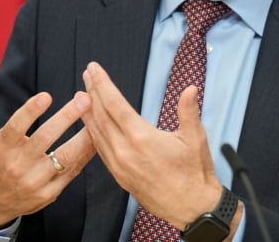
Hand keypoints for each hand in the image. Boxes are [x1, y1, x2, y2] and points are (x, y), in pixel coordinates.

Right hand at [0, 81, 95, 228]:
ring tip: (98, 117)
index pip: (16, 127)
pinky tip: (96, 138)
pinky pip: (71, 173)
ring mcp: (35, 181)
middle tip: (85, 98)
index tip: (46, 95)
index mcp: (1, 147)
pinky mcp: (49, 193)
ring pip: (65, 157)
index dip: (31, 111)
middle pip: (46, 139)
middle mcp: (17, 165)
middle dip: (67, 117)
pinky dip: (85, 156)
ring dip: (83, 137)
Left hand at [80, 61, 222, 229]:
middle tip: (86, 74)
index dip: (103, 84)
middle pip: (101, 115)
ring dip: (88, 111)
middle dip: (92, 92)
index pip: (115, 104)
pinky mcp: (119, 176)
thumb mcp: (195, 138)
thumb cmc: (194, 173)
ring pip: (96, 133)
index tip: (94, 69)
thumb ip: (189, 110)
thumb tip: (191, 89)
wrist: (191, 208)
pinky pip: (100, 149)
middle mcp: (125, 151)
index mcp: (142, 138)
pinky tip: (91, 123)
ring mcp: (119, 165)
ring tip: (83, 93)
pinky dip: (93, 132)